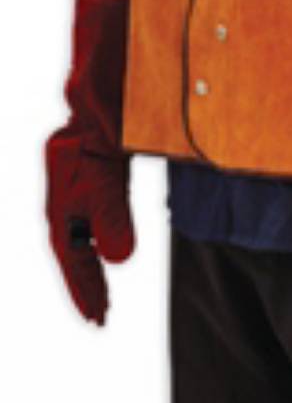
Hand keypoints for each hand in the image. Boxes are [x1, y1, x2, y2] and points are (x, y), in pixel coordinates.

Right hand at [45, 125, 134, 324]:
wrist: (101, 85)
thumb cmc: (100, 123)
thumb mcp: (107, 171)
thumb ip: (110, 212)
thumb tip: (118, 259)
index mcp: (62, 199)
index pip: (71, 252)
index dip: (82, 284)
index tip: (95, 315)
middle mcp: (65, 195)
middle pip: (73, 248)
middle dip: (84, 283)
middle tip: (99, 317)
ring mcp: (77, 183)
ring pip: (81, 235)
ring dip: (90, 267)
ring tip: (101, 298)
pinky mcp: (95, 172)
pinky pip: (94, 216)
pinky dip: (101, 239)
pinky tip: (106, 251)